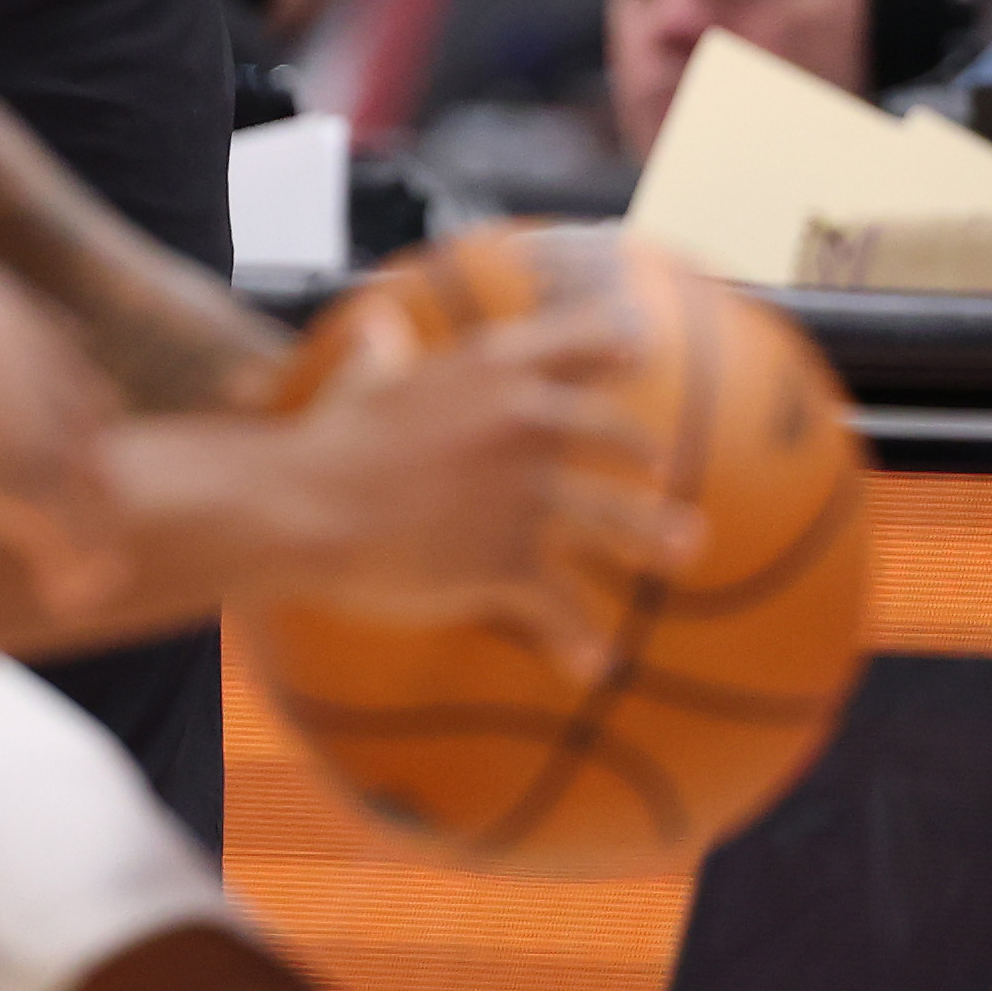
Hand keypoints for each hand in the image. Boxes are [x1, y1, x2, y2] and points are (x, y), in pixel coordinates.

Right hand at [0, 238, 126, 615]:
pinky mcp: (30, 480)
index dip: (61, 398)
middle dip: (86, 465)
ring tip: (91, 576)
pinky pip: (75, 536)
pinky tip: (63, 598)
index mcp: (2, 310)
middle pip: (89, 422)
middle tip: (75, 503)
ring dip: (95, 531)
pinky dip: (78, 569)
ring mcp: (42, 424)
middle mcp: (38, 362)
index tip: (54, 427)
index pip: (61, 355)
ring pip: (96, 488)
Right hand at [202, 299, 696, 675]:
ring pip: (614, 520)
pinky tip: (598, 666)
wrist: (305, 507)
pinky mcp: (507, 562)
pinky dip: (580, 642)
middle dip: (642, 452)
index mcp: (490, 370)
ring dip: (656, 536)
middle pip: (611, 433)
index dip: (613, 341)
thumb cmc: (326, 440)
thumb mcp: (361, 381)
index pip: (575, 339)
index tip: (640, 346)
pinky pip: (560, 608)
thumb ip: (380, 351)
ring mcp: (523, 496)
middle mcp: (523, 423)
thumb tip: (378, 325)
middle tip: (664, 466)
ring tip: (687, 546)